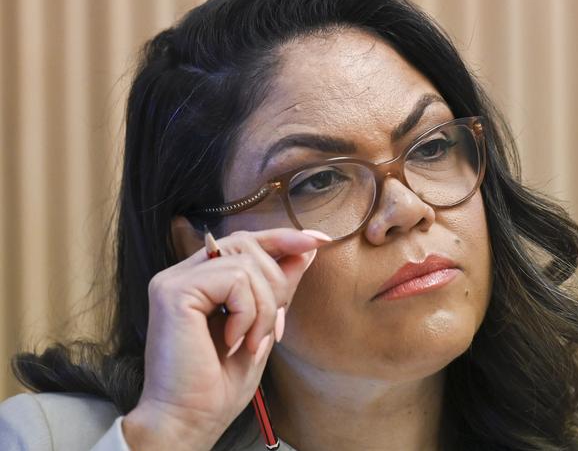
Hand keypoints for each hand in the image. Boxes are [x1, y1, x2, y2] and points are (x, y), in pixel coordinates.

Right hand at [122, 228, 330, 449]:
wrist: (188, 422)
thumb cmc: (218, 385)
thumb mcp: (262, 328)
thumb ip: (278, 288)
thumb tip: (305, 251)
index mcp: (199, 280)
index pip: (244, 242)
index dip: (282, 238)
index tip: (319, 240)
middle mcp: (183, 274)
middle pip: (247, 245)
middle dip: (276, 284)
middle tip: (272, 329)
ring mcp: (175, 280)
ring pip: (246, 264)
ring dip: (265, 308)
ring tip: (251, 341)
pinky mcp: (175, 292)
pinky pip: (235, 279)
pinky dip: (248, 312)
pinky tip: (233, 340)